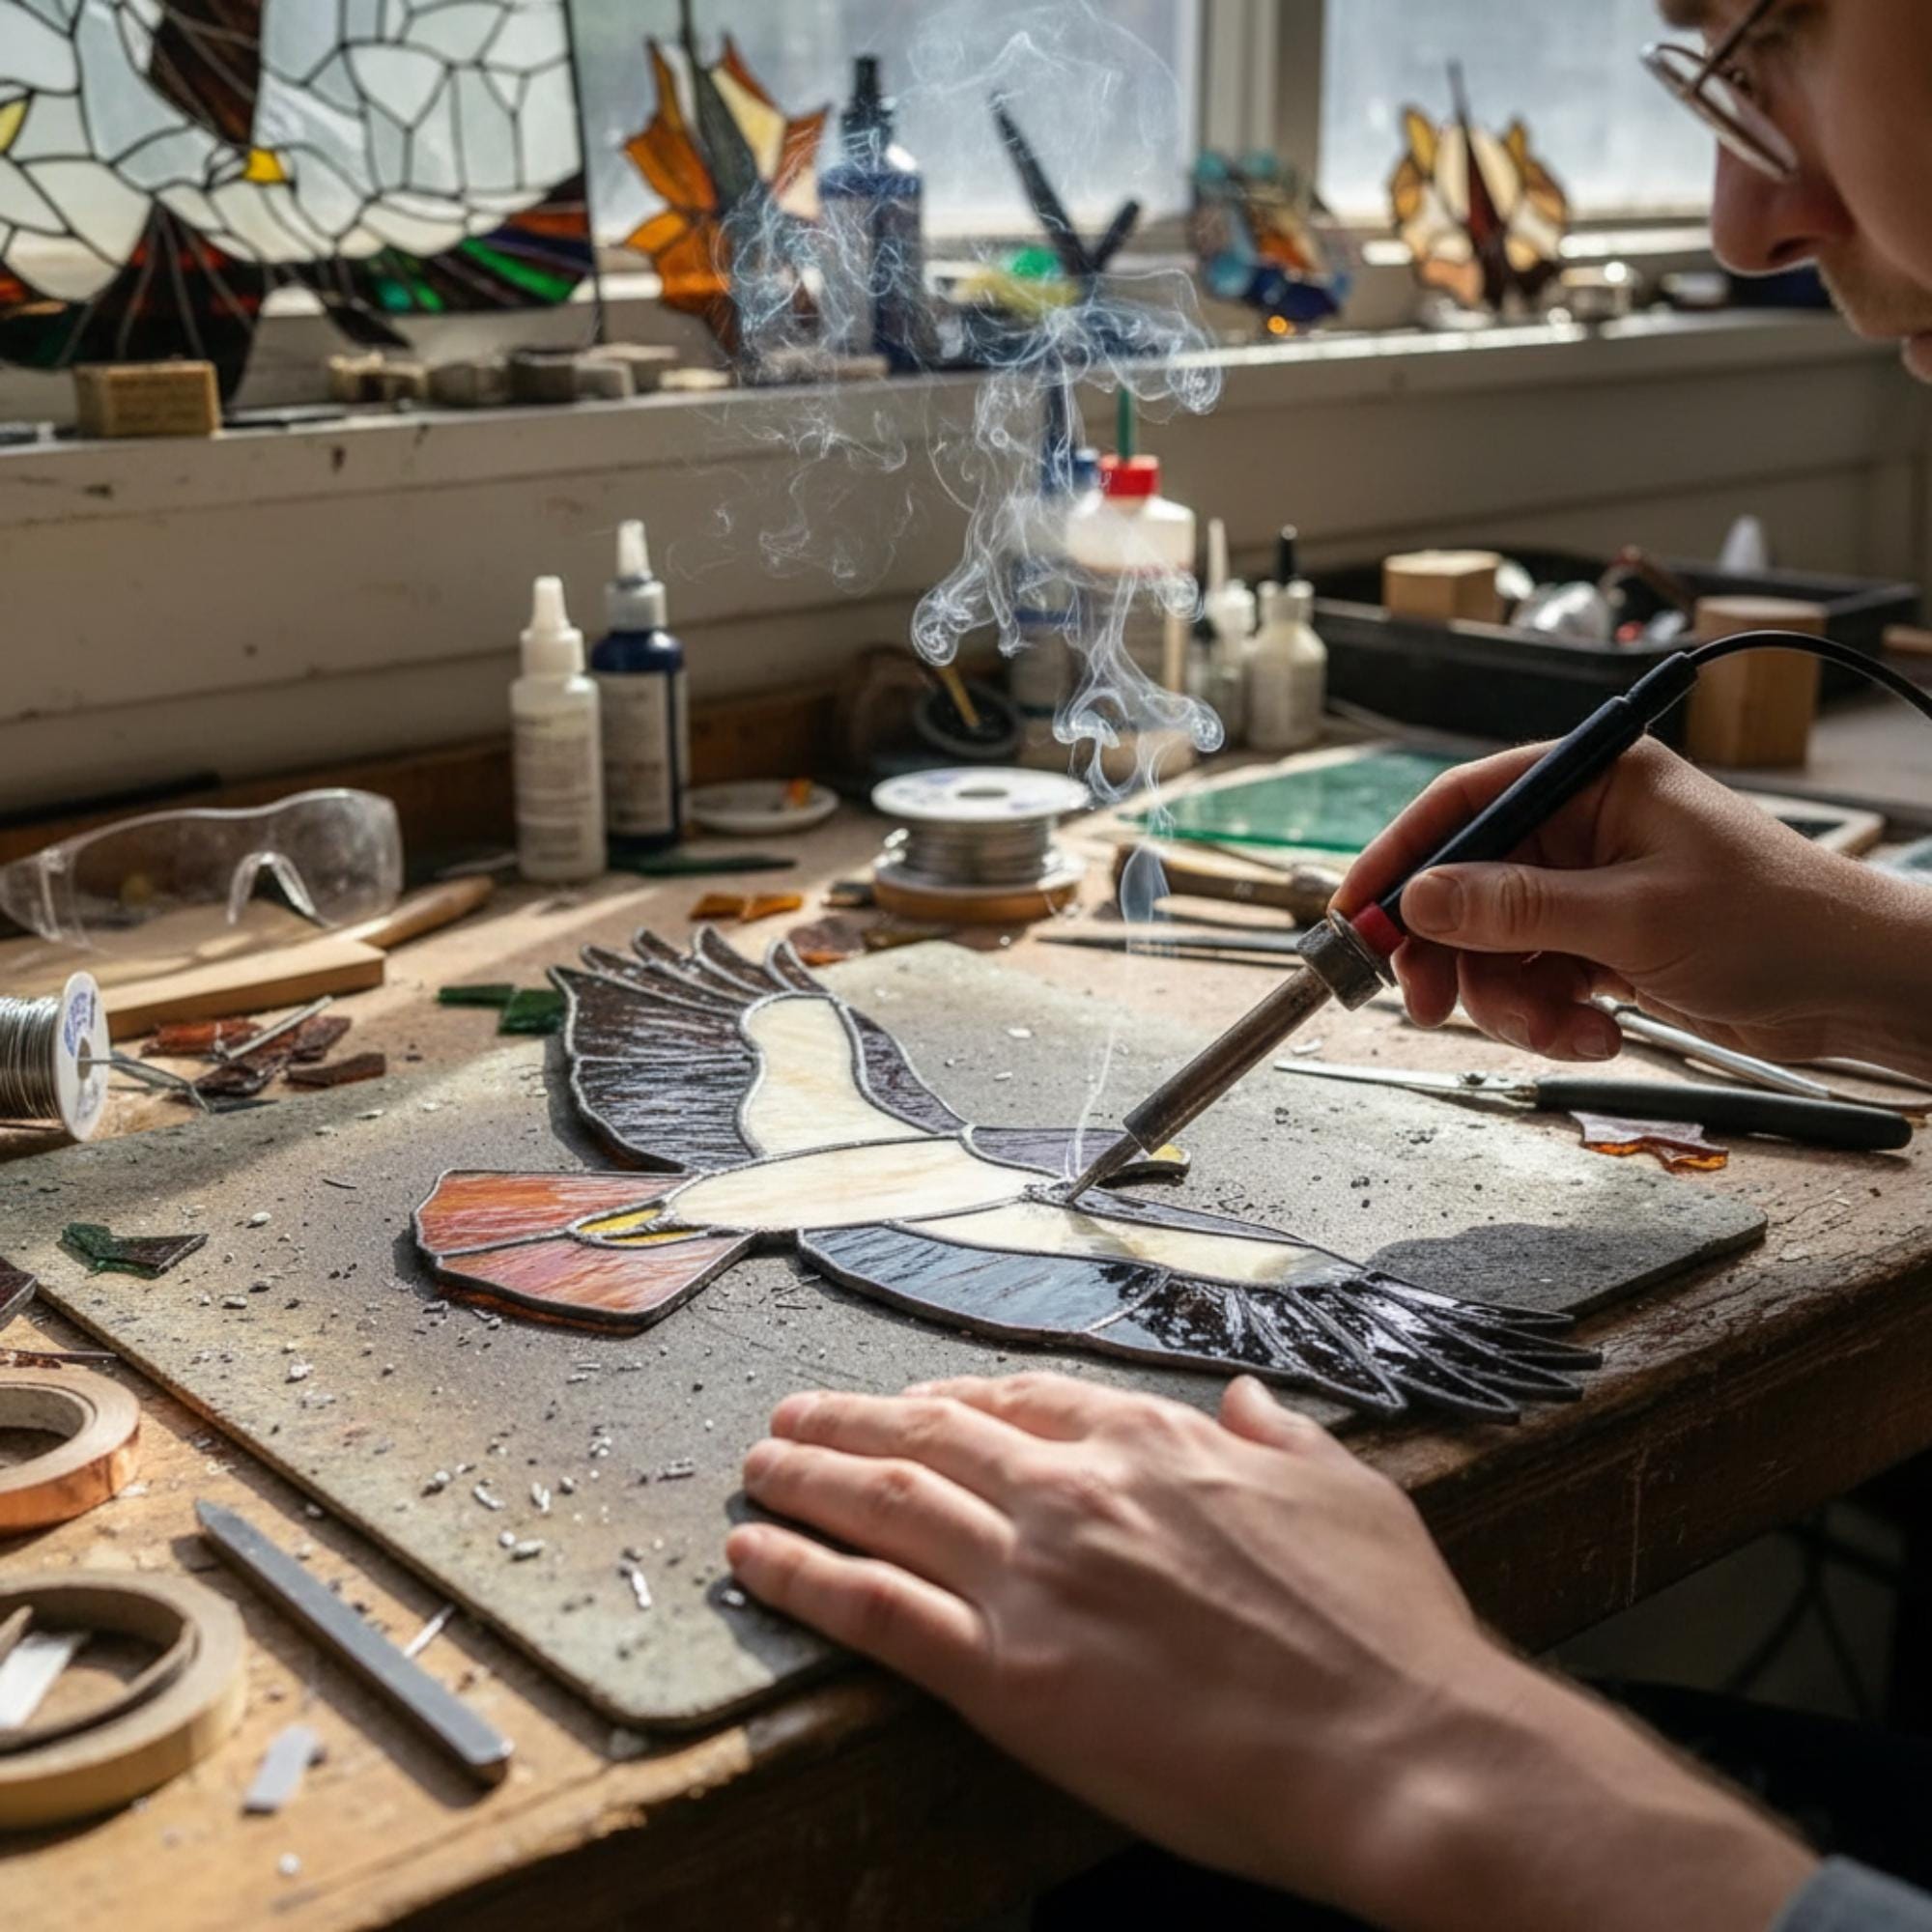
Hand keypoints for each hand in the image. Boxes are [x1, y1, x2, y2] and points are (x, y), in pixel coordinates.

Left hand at [727, 1373, 1814, 1931]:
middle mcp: (1076, 1493)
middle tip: (792, 1417)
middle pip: (930, 1436)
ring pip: (885, 1504)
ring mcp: (1033, 1579)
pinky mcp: (1006, 1677)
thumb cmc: (1384, 1628)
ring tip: (757, 1467)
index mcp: (1152, 1445)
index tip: (912, 1401)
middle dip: (851, 1421)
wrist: (1396, 1750)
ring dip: (807, 1478)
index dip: (951, 1397)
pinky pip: (873, 1607)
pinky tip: (756, 1557)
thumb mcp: (1346, 1489)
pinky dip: (802, 1573)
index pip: (1022, 1399)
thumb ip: (1276, 1435)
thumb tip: (1241, 1398)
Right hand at [1336, 737, 1931, 1074]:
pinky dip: (1550, 1014)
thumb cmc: (1777, 924)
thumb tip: (1421, 898)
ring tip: (1564, 1030)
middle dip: (1452, 953)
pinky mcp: (1602, 942)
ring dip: (1512, 1000)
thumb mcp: (1632, 917)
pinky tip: (1596, 1032)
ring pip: (1494, 945)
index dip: (1400, 858)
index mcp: (1592, 781)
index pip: (1463, 803)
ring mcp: (1590, 888)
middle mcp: (1583, 826)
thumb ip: (1516, 908)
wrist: (1857, 989)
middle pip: (1466, 884)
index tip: (1357, 915)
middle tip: (1430, 1005)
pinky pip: (1534, 977)